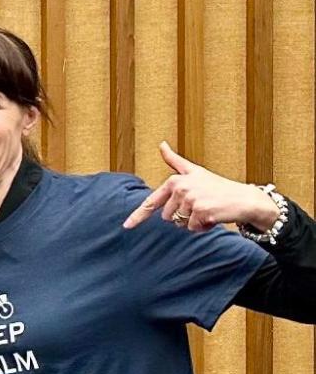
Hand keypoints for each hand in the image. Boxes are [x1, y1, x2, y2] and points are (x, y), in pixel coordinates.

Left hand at [122, 141, 276, 234]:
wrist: (245, 198)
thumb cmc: (218, 186)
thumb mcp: (195, 171)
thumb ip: (175, 161)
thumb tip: (161, 144)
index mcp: (175, 180)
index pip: (152, 201)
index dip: (137, 216)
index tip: (126, 226)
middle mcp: (180, 189)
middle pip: (167, 217)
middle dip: (182, 216)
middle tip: (200, 205)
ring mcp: (191, 200)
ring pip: (180, 224)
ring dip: (193, 222)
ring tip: (207, 210)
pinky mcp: (202, 212)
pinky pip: (193, 228)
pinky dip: (202, 227)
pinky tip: (213, 217)